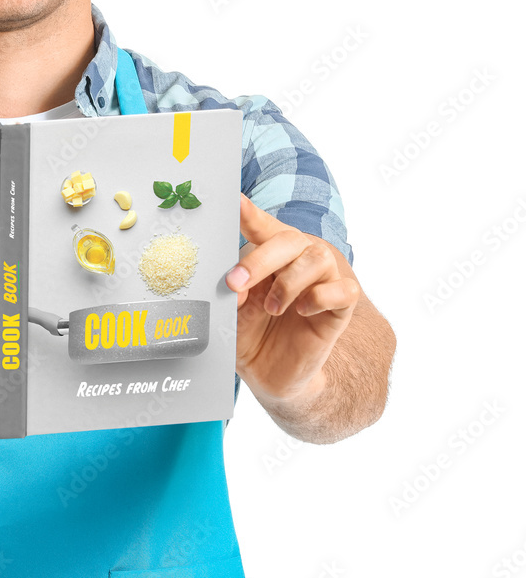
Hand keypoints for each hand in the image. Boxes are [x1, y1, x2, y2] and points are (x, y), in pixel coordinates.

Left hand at [225, 193, 358, 403]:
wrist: (270, 374)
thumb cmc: (249, 333)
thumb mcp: (232, 311)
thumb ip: (234, 292)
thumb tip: (235, 283)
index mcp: (269, 253)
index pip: (263, 227)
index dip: (251, 214)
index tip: (236, 202)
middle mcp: (298, 260)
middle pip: (291, 239)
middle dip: (260, 259)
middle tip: (236, 282)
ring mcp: (323, 282)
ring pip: (318, 258)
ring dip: (289, 282)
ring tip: (273, 308)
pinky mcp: (340, 308)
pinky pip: (345, 289)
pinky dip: (321, 297)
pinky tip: (303, 311)